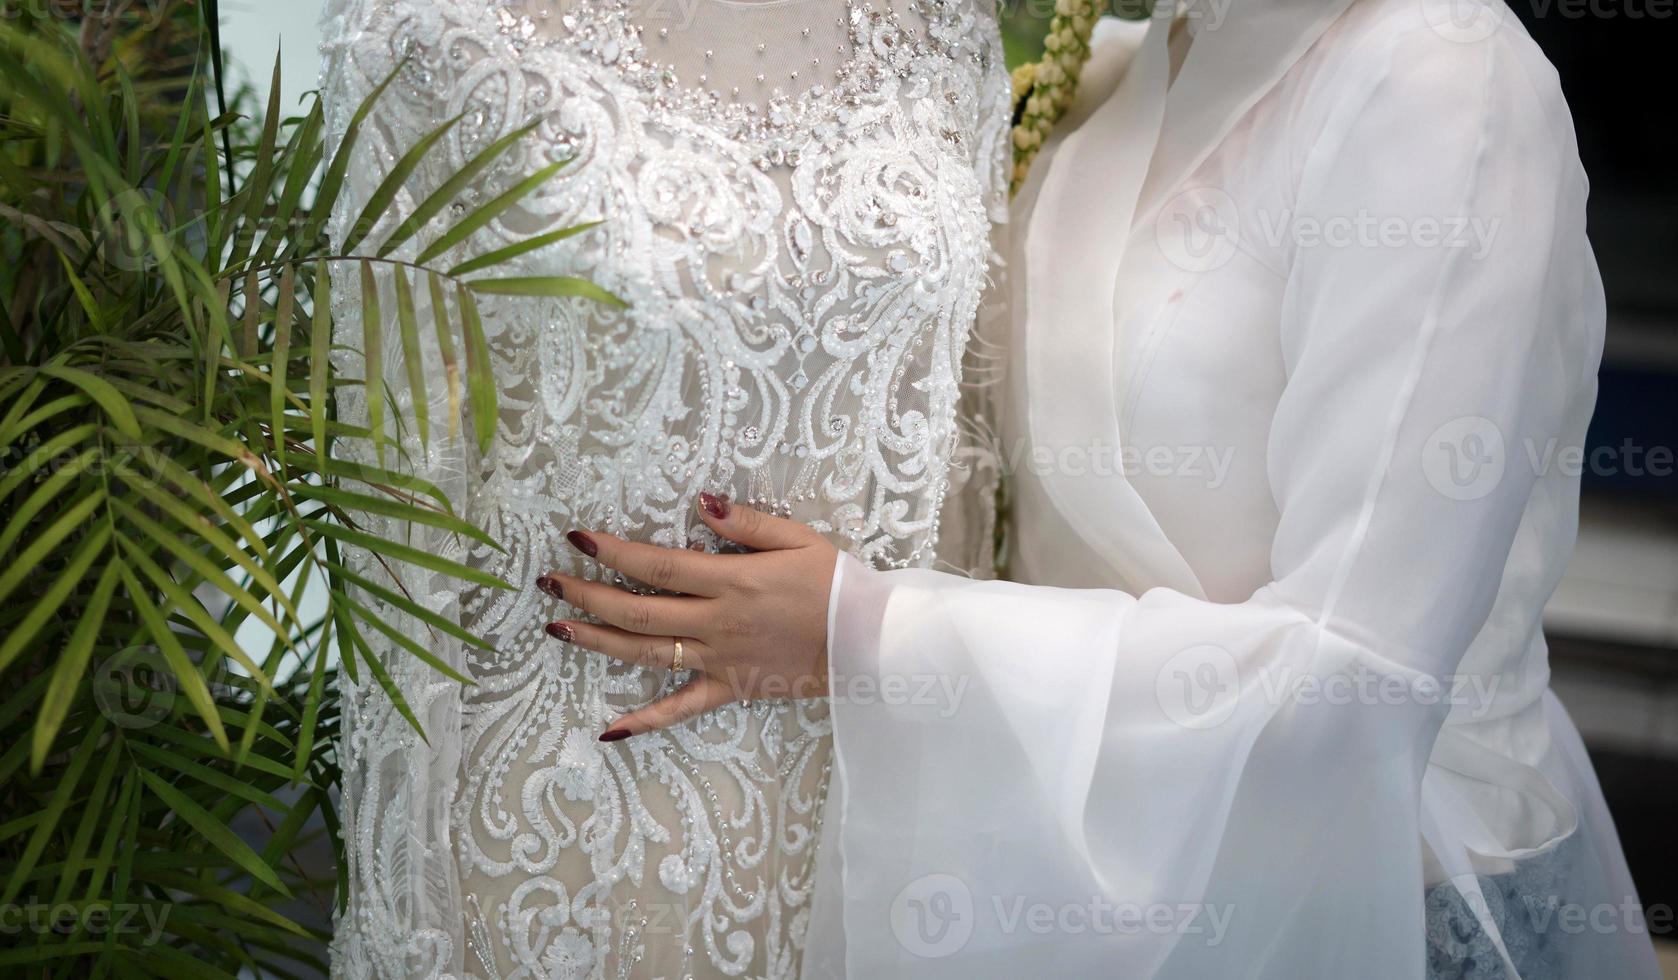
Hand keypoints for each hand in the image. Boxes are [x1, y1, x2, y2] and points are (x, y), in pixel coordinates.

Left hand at [535, 494, 836, 740]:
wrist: (872, 643)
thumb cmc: (838, 586)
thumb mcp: (799, 539)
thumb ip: (747, 523)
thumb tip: (701, 503)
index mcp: (731, 582)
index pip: (657, 566)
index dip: (613, 553)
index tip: (578, 539)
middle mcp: (716, 622)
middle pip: (637, 609)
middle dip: (588, 594)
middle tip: (550, 581)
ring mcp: (720, 660)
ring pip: (646, 653)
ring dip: (598, 641)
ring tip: (558, 627)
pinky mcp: (731, 689)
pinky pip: (682, 709)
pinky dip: (645, 721)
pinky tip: (609, 729)